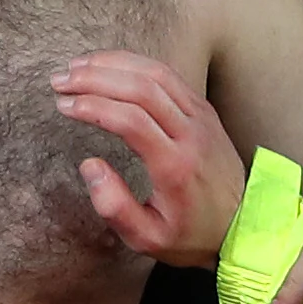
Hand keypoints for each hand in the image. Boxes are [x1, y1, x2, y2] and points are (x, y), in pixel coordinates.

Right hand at [56, 47, 243, 265]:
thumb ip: (114, 207)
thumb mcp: (148, 239)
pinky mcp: (204, 109)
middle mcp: (192, 134)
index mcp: (176, 166)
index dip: (93, 107)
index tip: (63, 106)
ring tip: (77, 66)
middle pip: (142, 89)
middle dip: (95, 78)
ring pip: (156, 74)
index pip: (131, 121)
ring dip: (113, 64)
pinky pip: (169, 76)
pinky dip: (135, 64)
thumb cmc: (190, 235)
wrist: (242, 226)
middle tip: (60, 80)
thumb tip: (89, 165)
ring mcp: (201, 117)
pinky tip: (109, 66)